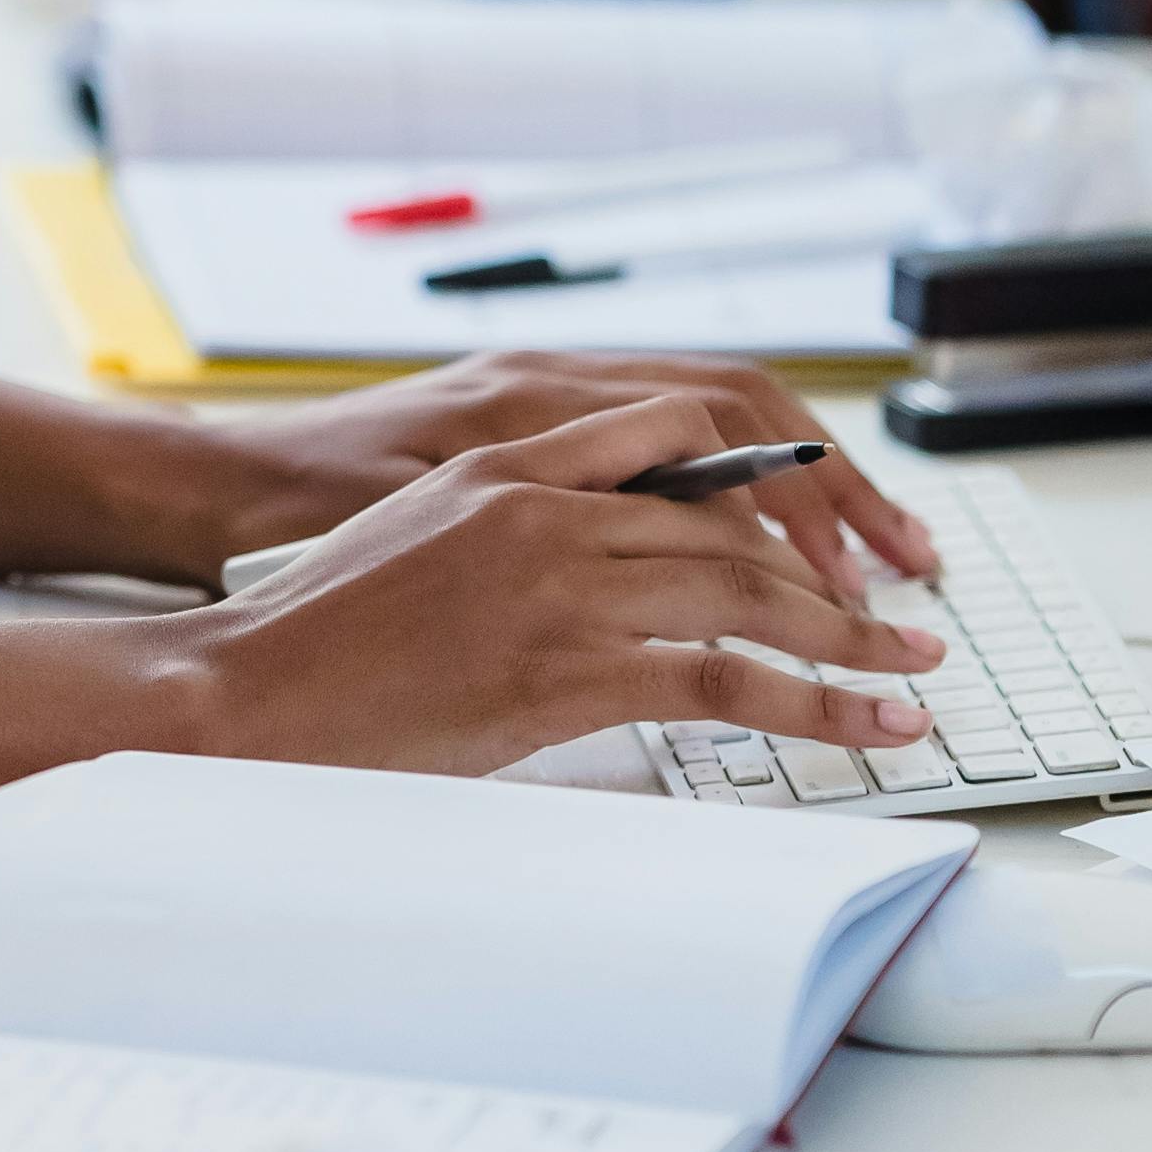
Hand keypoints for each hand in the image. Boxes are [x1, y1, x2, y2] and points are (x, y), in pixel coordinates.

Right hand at [147, 391, 951, 782]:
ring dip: (848, 640)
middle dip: (835, 570)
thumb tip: (612, 564)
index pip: (687, 425)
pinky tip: (865, 727)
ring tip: (912, 679)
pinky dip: (814, 704)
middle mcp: (543, 502)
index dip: (778, 477)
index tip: (832, 528)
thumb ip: (519, 524)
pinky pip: (724, 681)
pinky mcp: (563, 669)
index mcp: (509, 456)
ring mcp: (556, 583)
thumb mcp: (420, 534)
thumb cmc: (315, 629)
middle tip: (905, 613)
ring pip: (748, 593)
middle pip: (735, 518)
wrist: (239, 690)